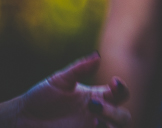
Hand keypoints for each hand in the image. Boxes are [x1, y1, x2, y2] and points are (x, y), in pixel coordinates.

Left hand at [4, 53, 130, 127]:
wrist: (23, 117)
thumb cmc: (41, 97)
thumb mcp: (61, 80)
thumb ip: (80, 68)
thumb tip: (98, 56)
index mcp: (97, 97)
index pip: (121, 94)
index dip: (122, 88)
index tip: (113, 82)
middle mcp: (97, 115)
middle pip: (123, 116)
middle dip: (115, 111)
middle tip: (93, 105)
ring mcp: (90, 127)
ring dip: (112, 124)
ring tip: (95, 121)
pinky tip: (93, 125)